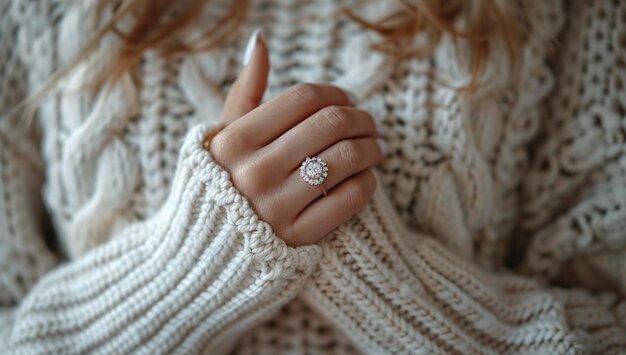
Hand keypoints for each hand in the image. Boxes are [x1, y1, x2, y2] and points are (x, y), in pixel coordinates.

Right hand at [208, 29, 383, 246]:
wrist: (209, 249)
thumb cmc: (222, 183)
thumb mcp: (223, 137)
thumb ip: (245, 90)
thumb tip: (260, 41)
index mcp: (234, 141)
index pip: (304, 97)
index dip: (336, 93)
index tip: (348, 101)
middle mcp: (254, 172)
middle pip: (331, 123)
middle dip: (362, 117)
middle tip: (369, 123)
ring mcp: (275, 207)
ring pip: (346, 158)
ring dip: (372, 147)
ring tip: (375, 147)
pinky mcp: (297, 238)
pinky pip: (350, 197)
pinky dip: (368, 181)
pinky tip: (365, 177)